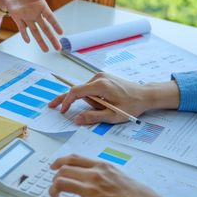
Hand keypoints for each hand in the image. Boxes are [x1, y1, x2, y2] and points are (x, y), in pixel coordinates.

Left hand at [0, 0, 63, 51]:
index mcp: (41, 6)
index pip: (50, 17)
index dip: (55, 25)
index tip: (61, 33)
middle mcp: (36, 14)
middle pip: (45, 28)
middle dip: (52, 38)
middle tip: (58, 48)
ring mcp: (27, 18)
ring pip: (35, 32)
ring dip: (40, 41)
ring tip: (46, 50)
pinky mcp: (18, 20)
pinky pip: (22, 29)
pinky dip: (25, 35)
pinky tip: (28, 41)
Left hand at [45, 155, 163, 196]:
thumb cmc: (140, 196)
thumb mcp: (121, 175)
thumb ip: (105, 173)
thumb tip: (95, 177)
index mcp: (102, 166)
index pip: (74, 158)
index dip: (59, 161)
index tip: (54, 166)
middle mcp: (95, 175)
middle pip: (64, 170)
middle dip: (55, 178)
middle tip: (54, 186)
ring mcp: (92, 190)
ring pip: (61, 183)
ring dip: (53, 190)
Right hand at [48, 73, 179, 124]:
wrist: (145, 94)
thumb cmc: (131, 105)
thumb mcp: (113, 115)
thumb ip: (93, 117)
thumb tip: (76, 119)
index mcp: (100, 85)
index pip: (76, 91)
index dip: (66, 101)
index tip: (61, 111)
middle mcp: (98, 77)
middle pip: (78, 90)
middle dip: (70, 101)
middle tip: (52, 106)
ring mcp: (101, 76)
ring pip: (85, 91)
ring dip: (90, 102)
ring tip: (106, 108)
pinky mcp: (103, 78)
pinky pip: (91, 89)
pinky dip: (93, 98)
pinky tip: (105, 103)